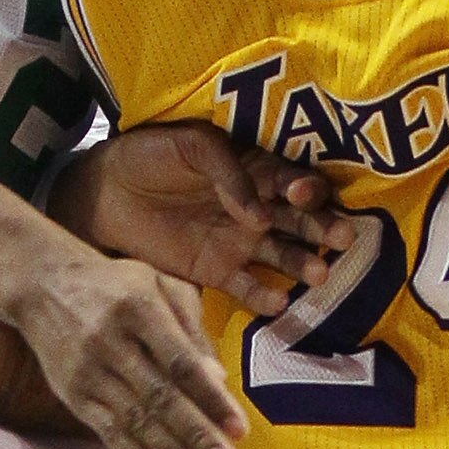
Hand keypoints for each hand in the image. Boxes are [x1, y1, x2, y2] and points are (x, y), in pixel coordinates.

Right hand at [13, 247, 246, 448]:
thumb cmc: (116, 285)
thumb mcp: (159, 284)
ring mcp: (88, 370)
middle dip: (196, 435)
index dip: (211, 398)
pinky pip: (107, 430)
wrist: (42, 283)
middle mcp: (111, 341)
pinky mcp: (72, 394)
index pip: (181, 362)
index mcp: (139, 307)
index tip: (239, 430)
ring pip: (134, 419)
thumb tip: (218, 378)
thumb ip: (193, 327)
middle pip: (159, 397)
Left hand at [51, 122, 352, 313]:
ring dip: (305, 265)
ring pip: (286, 257)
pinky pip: (250, 289)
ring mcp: (242, 244)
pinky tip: (279, 302)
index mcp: (257, 171)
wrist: (106, 191)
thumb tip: (259, 216)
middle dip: (324, 228)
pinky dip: (266, 298)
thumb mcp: (191, 145)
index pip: (294, 180)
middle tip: (342, 239)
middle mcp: (260, 209)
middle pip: (303, 221)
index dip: (305, 188)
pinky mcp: (220, 273)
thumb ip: (228, 172)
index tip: (300, 195)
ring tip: (319, 275)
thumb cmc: (151, 154)